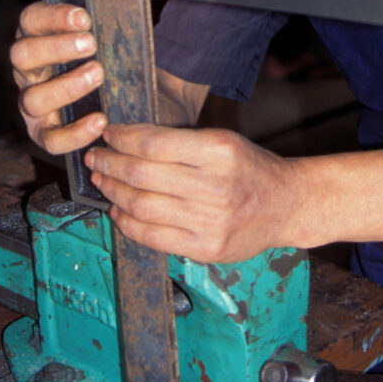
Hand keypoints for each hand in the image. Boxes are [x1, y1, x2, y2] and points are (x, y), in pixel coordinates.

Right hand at [11, 2, 105, 153]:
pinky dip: (75, 132)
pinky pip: (51, 139)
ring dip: (66, 86)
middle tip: (90, 44)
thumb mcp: (101, 40)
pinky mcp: (43, 134)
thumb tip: (123, 12)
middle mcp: (27, 71)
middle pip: (22, 55)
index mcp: (36, 39)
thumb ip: (102, 27)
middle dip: (56, 48)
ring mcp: (31, 104)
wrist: (115, 102)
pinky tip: (100, 121)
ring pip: (33, 98)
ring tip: (97, 75)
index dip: (52, 17)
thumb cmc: (106, 61)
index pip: (31, 19)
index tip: (83, 18)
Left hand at [85, 123, 296, 261]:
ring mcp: (211, 221)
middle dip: (110, 164)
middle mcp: (215, 185)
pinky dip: (127, 224)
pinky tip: (118, 211)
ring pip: (142, 207)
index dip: (122, 138)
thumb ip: (181, 141)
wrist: (286, 205)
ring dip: (112, 193)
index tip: (108, 133)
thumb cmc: (249, 167)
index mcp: (219, 150)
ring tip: (102, 181)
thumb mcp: (223, 141)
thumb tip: (127, 139)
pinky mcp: (206, 248)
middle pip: (142, 175)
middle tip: (96, 157)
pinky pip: (153, 237)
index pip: (154, 143)